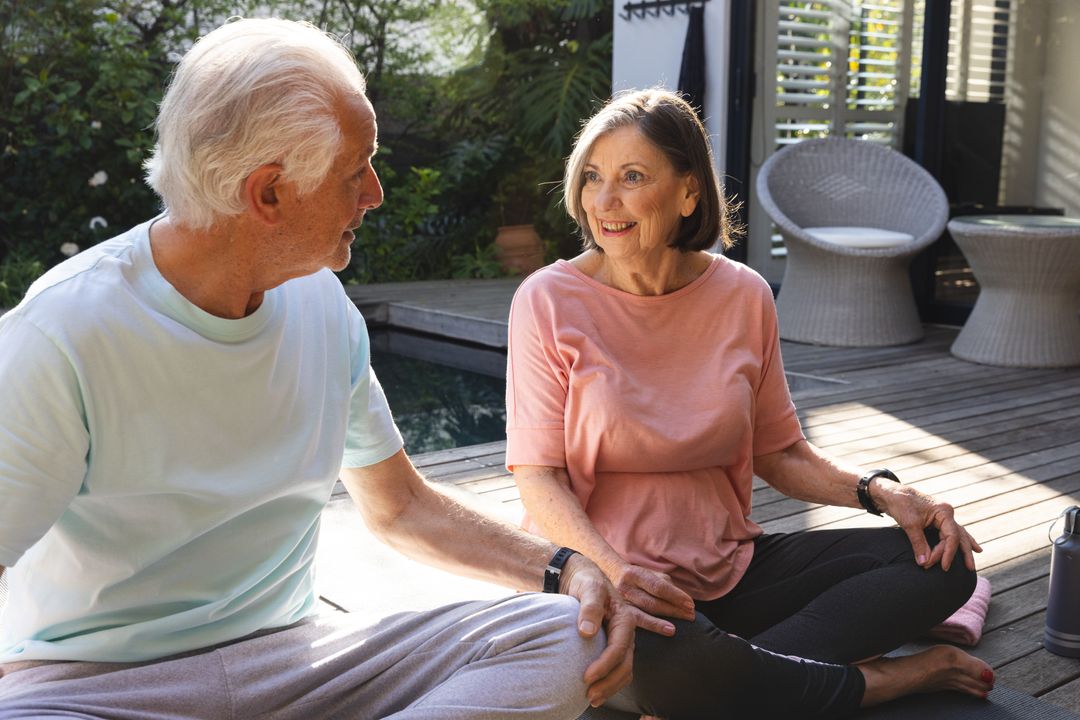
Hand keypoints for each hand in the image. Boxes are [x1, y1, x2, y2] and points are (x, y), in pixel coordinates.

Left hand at [560, 554, 637, 706]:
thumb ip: (589, 607)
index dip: (604, 665)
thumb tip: (587, 632)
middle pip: (625, 664)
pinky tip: (596, 691)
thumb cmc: (587, 582)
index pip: (619, 648)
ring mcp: (622, 641)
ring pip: (624, 670)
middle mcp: (627, 632)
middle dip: (608, 683)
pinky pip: (618, 669)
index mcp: (625, 619)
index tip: (586, 677)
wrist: (584, 579)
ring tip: (591, 698)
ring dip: (610, 687)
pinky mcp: (614, 646)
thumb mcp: (589, 588)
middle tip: (589, 695)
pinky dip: (609, 683)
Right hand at [611, 563, 695, 628]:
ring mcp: (620, 603)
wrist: (603, 576)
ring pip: (645, 613)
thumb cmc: (633, 576)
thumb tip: (682, 597)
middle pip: (653, 602)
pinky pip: (636, 622)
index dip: (675, 596)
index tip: (691, 604)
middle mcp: (625, 588)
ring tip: (680, 625)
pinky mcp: (617, 614)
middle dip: (674, 609)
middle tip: (691, 615)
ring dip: (665, 620)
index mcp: (634, 574)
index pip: (658, 586)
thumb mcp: (646, 572)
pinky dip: (653, 626)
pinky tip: (667, 631)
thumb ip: (663, 582)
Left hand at [879, 483, 981, 571]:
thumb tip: (924, 563)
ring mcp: (942, 516)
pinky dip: (957, 541)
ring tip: (974, 559)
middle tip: (970, 569)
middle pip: (959, 536)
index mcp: (944, 512)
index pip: (951, 537)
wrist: (890, 493)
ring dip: (964, 548)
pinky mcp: (935, 520)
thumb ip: (918, 543)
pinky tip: (970, 546)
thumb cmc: (901, 504)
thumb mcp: (910, 524)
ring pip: (957, 535)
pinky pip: (949, 533)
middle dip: (965, 553)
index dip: (947, 553)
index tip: (943, 566)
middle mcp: (946, 513)